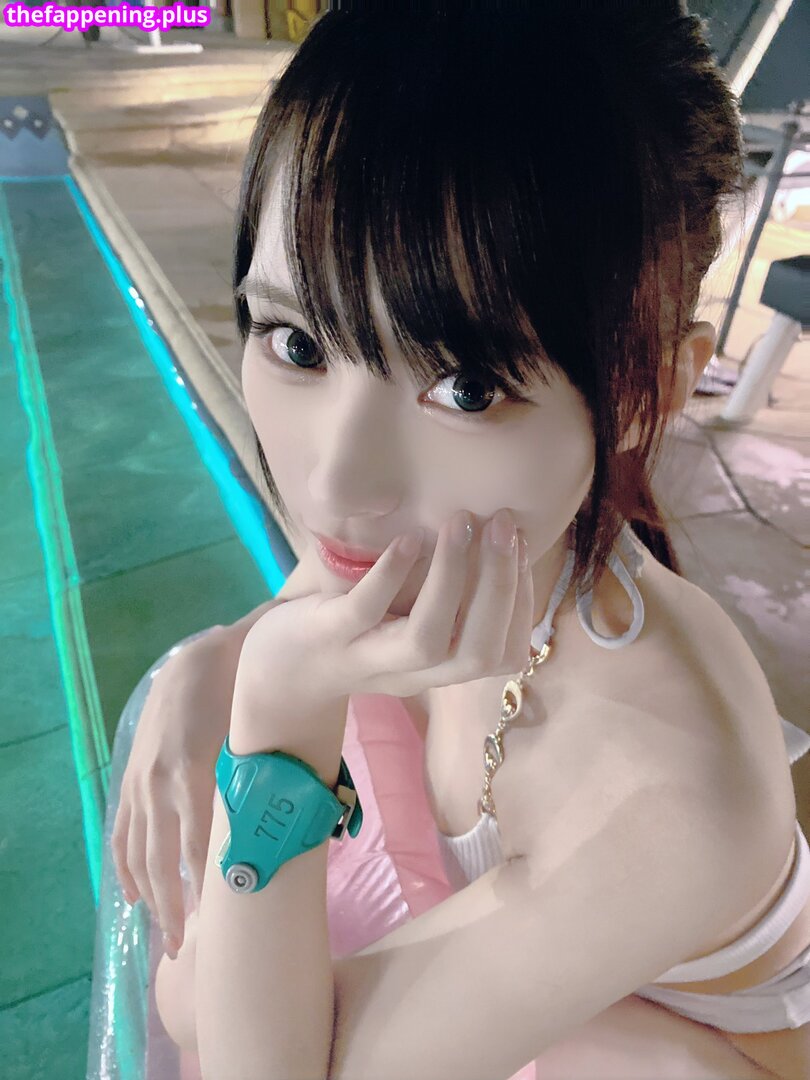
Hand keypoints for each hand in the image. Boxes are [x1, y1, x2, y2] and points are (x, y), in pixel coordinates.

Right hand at [111, 627, 240, 956]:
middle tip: (189, 948)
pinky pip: (122, 831)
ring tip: (167, 935)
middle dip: (175, 907)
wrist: (203, 659)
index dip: (206, 884)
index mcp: (191, 771)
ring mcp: (140, 782)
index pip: (196, 844)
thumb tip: (289, 821)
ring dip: (150, 897)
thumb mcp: (256, 734)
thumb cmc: (242, 693)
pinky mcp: (131, 778)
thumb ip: (264, 775)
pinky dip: (124, 866)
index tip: (221, 920)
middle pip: (162, 860)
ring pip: (137, 853)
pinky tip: (133, 895)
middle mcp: (159, 783)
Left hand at [237, 509, 532, 704]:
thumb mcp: (408, 627)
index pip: (502, 654)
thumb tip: (494, 539)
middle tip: (505, 524)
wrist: (281, 671)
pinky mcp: (327, 637)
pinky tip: (408, 541)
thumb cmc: (357, 634)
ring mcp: (368, 657)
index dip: (521, 602)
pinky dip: (391, 575)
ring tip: (461, 523)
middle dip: (501, 586)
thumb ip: (447, 602)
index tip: (521, 546)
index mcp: (439, 669)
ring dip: (452, 579)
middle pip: (477, 650)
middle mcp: (412, 674)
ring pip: (428, 639)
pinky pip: (364, 611)